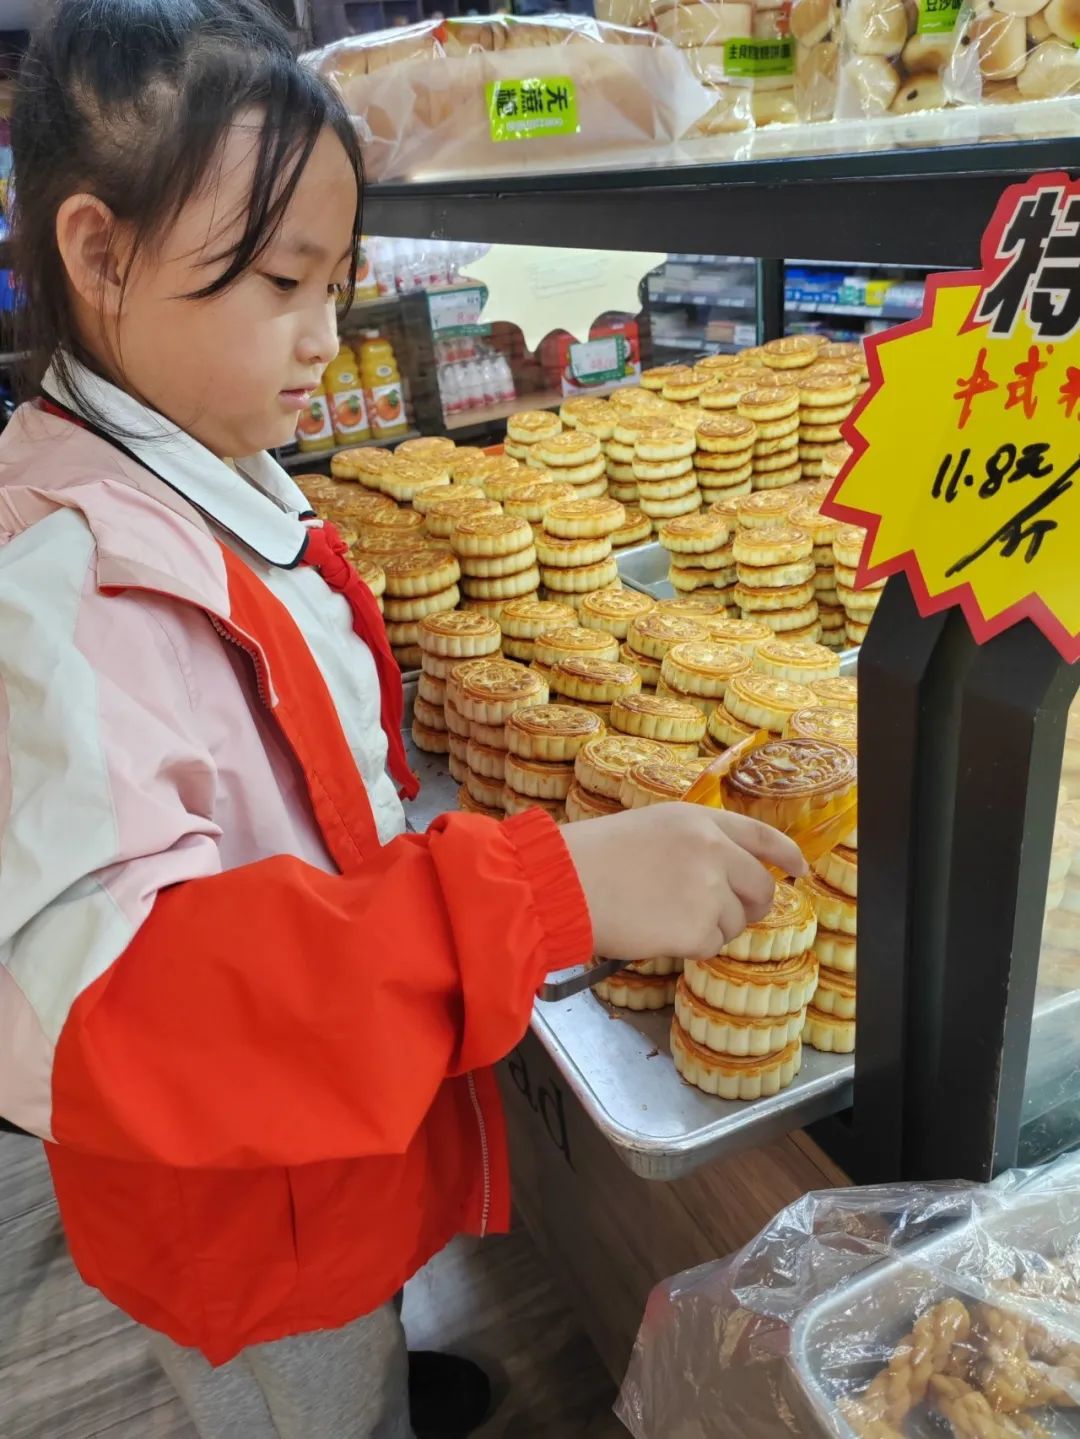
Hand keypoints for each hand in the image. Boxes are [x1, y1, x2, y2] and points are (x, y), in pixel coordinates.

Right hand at [560, 804, 806, 962]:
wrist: (564, 883)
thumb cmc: (594, 857)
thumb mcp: (651, 829)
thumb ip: (694, 845)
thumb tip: (725, 877)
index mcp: (700, 820)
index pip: (761, 835)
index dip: (786, 854)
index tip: (800, 870)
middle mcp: (713, 851)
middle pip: (761, 888)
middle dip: (750, 907)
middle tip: (724, 915)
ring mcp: (708, 890)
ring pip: (736, 922)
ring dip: (710, 928)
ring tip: (666, 918)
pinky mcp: (697, 928)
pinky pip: (712, 946)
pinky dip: (691, 947)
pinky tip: (660, 932)